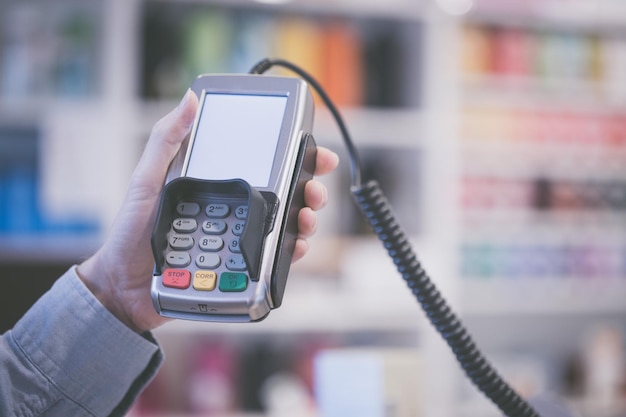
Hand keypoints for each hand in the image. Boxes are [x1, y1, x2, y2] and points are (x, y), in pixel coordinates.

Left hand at [77, 90, 338, 332]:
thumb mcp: (147, 180)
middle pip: (284, 194)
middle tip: (315, 190)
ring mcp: (239, 239)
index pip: (264, 165)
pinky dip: (290, 251)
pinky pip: (272, 258)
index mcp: (218, 185)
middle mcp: (235, 210)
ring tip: (306, 217)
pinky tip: (295, 245)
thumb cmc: (131, 232)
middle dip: (310, 188)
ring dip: (306, 219)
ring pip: (285, 225)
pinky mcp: (239, 267)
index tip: (316, 150)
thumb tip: (189, 99)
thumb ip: (166, 140)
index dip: (295, 156)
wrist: (124, 285)